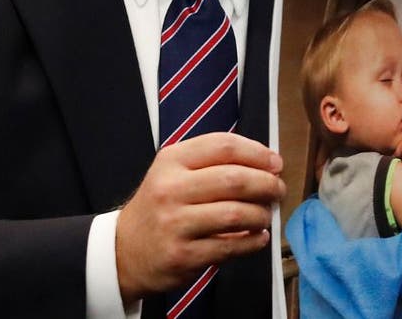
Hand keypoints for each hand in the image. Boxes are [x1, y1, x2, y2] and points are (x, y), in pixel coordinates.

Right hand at [115, 133, 285, 302]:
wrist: (123, 249)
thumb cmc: (161, 207)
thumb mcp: (174, 171)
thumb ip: (214, 162)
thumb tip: (267, 163)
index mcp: (172, 161)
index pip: (224, 146)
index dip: (259, 153)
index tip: (276, 164)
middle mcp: (170, 189)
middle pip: (235, 179)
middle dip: (267, 184)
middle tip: (278, 190)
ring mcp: (175, 223)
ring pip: (236, 214)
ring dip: (262, 214)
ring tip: (266, 215)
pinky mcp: (182, 255)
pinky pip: (230, 246)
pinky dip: (254, 241)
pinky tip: (258, 237)